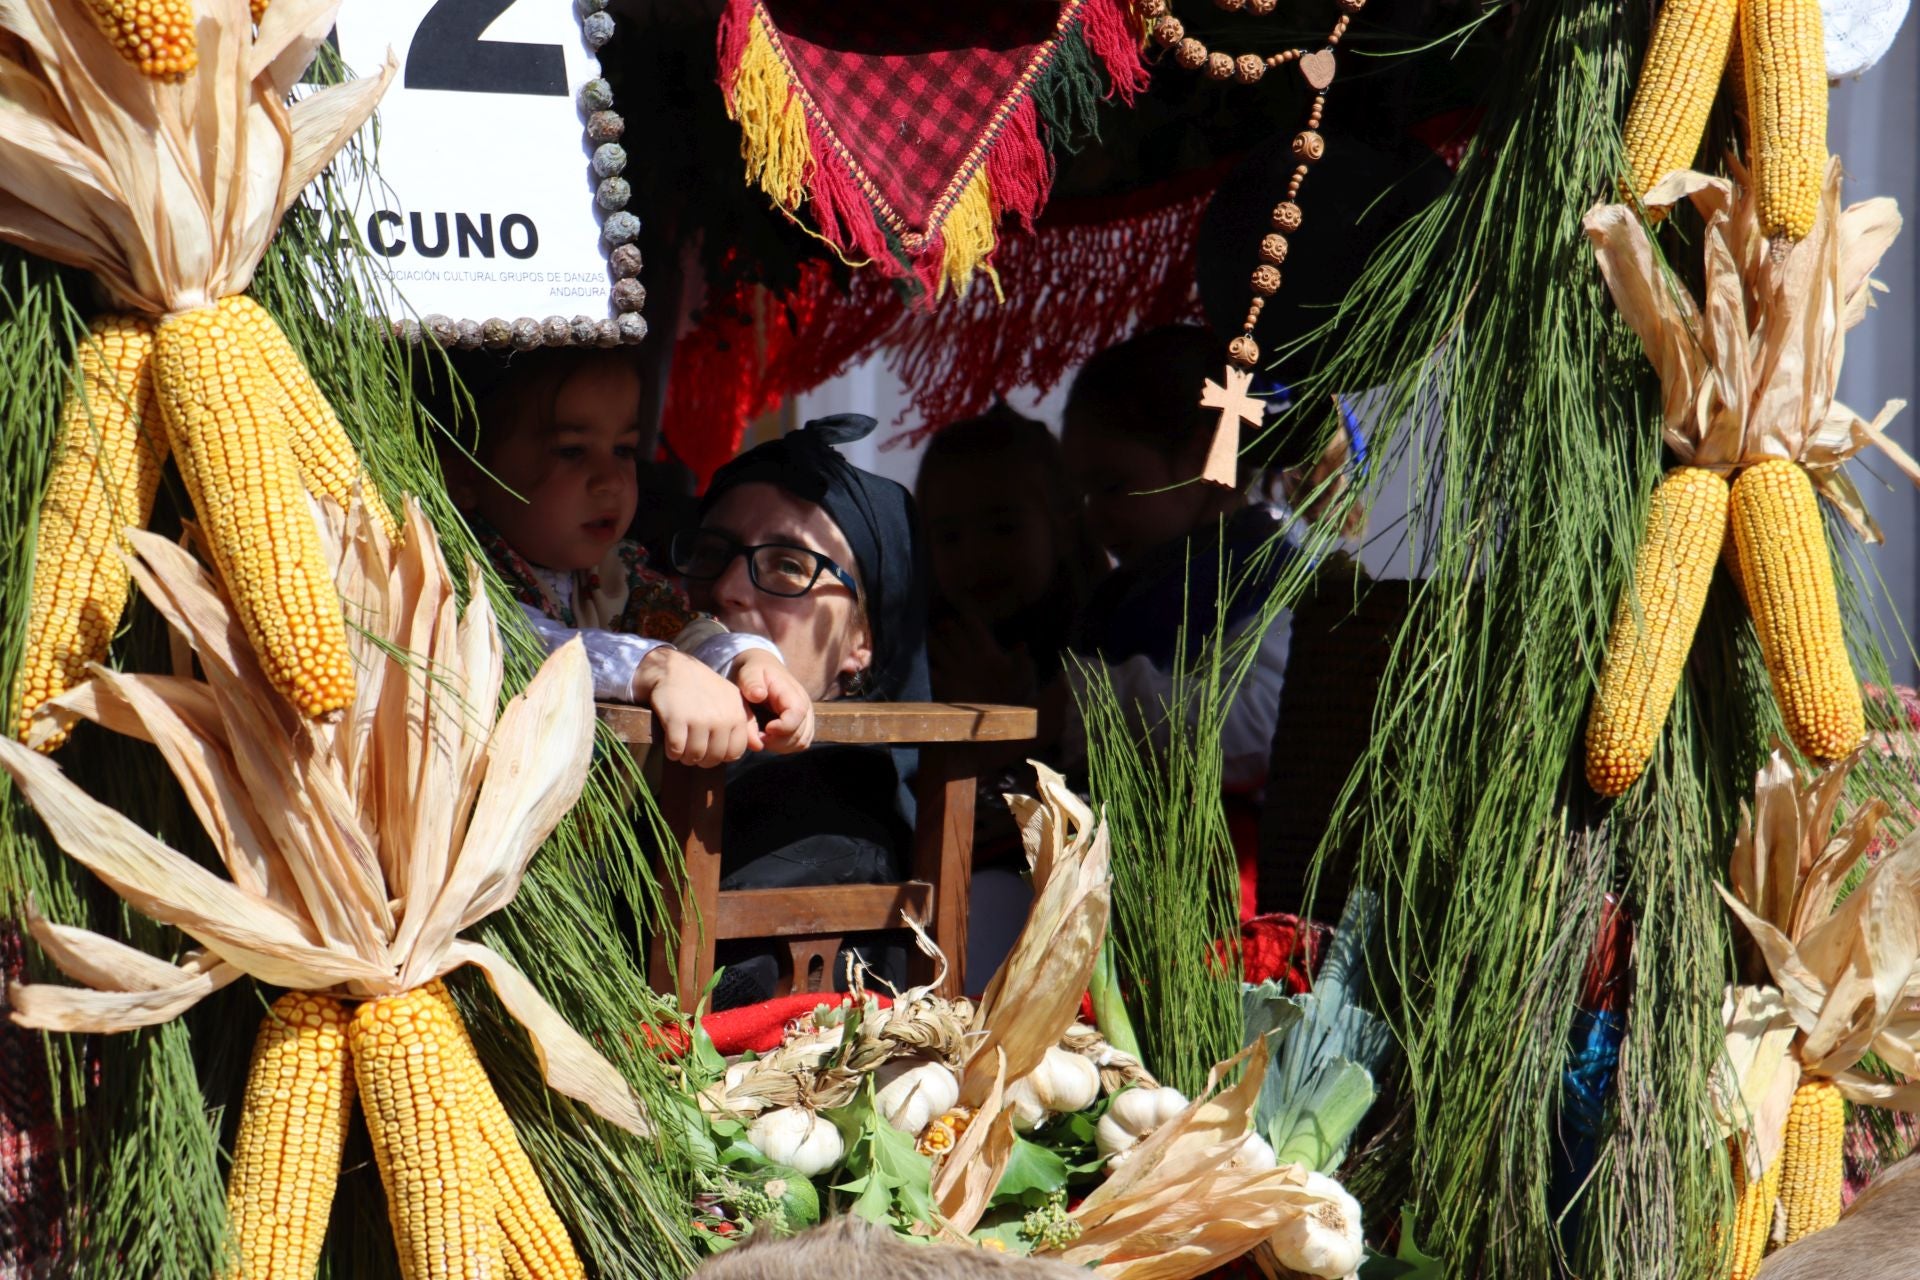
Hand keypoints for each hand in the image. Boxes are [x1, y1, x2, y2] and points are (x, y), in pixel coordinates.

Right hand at [631, 648, 761, 766]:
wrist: (674, 669)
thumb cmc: (705, 688)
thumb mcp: (732, 700)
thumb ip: (747, 723)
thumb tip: (758, 747)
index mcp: (736, 715)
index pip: (734, 753)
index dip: (721, 756)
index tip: (711, 750)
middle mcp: (720, 718)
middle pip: (714, 758)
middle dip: (702, 760)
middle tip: (693, 752)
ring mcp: (699, 720)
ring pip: (694, 756)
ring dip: (686, 757)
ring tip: (682, 749)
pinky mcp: (676, 720)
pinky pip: (676, 750)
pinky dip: (672, 752)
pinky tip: (671, 745)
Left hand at [733, 650, 815, 753]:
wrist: (764, 670)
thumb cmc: (755, 673)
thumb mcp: (749, 673)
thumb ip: (751, 684)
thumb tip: (758, 695)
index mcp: (792, 692)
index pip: (798, 714)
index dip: (783, 727)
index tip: (764, 729)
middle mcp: (805, 705)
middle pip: (800, 734)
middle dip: (776, 741)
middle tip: (756, 735)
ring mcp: (807, 717)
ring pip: (801, 742)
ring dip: (780, 746)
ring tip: (761, 736)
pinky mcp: (804, 726)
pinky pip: (800, 744)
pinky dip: (784, 747)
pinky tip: (769, 739)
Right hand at [929, 611, 1036, 704]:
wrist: (1002, 721)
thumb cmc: (1016, 697)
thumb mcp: (1024, 679)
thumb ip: (1022, 663)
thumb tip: (1022, 645)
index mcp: (987, 652)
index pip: (975, 629)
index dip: (969, 620)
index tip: (964, 615)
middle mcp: (968, 658)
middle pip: (952, 634)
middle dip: (946, 627)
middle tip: (943, 625)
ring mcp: (955, 671)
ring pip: (937, 648)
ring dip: (931, 641)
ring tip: (923, 637)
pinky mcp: (945, 687)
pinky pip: (930, 673)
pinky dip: (923, 667)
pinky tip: (920, 662)